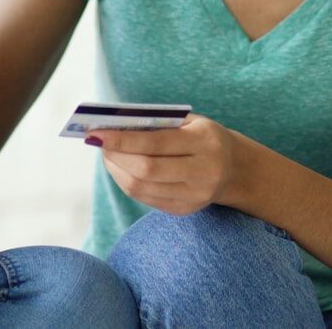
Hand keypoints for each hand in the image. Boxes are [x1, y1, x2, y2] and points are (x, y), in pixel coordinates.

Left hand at [89, 115, 245, 215]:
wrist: (236, 169)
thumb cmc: (203, 137)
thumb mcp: (189, 122)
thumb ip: (156, 123)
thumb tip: (112, 126)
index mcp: (204, 143)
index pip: (155, 144)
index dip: (121, 140)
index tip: (95, 132)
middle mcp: (203, 173)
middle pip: (146, 170)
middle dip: (115, 155)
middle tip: (98, 142)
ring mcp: (194, 196)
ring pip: (141, 188)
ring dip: (116, 170)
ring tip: (107, 153)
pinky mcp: (184, 210)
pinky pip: (145, 198)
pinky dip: (126, 181)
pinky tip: (121, 168)